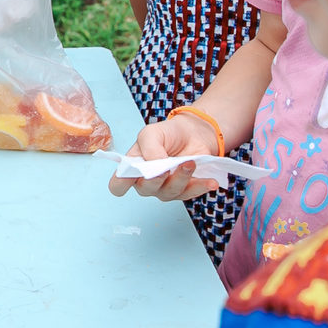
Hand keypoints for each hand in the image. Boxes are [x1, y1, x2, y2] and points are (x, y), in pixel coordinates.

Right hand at [105, 116, 222, 201]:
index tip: (135, 173)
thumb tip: (154, 165)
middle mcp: (147, 182)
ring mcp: (166, 189)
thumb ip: (148, 147)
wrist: (194, 133)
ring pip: (169, 193)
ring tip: (190, 163)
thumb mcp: (152, 133)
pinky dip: (201, 187)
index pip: (118, 185)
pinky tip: (210, 182)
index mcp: (133, 169)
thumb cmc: (168, 134)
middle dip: (156, 178)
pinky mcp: (185, 190)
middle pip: (145, 190)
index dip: (121, 184)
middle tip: (166, 166)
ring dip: (181, 178)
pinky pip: (190, 194)